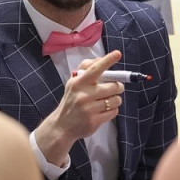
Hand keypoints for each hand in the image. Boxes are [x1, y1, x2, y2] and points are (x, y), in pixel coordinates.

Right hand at [34, 50, 123, 166]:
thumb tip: (101, 59)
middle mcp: (83, 95)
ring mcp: (89, 109)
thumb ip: (86, 69)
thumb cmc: (71, 100)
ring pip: (116, 100)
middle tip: (114, 88)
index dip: (107, 61)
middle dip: (117, 87)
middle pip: (113, 86)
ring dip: (115, 100)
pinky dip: (112, 110)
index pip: (95, 69)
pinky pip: (114, 112)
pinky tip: (102, 111)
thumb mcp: (73, 83)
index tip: (117, 54)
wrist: (62, 126)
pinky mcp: (94, 121)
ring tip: (106, 101)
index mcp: (78, 83)